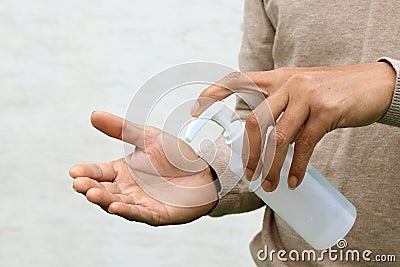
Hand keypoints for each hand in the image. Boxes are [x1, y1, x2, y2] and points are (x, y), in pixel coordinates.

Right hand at [70, 111, 217, 224]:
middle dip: (90, 187)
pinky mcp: (154, 214)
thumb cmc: (175, 155)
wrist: (204, 171)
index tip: (74, 171)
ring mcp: (139, 202)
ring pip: (116, 202)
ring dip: (103, 199)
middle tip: (79, 184)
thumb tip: (94, 115)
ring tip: (92, 194)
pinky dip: (126, 210)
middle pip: (103, 189)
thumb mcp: (147, 137)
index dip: (86, 172)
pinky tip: (115, 206)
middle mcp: (127, 188)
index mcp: (122, 170)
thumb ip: (121, 129)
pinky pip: (137, 213)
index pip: (99, 172)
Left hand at [191, 62, 394, 190]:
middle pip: (255, 121)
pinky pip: (304, 145)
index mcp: (278, 78)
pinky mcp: (326, 111)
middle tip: (249, 173)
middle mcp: (288, 83)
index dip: (214, 93)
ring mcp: (307, 96)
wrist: (373, 84)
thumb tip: (261, 133)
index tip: (196, 109)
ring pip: (278, 137)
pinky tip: (292, 180)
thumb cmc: (333, 91)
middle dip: (249, 153)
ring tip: (268, 184)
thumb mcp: (301, 88)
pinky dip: (296, 167)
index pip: (238, 80)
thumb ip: (281, 104)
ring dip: (270, 166)